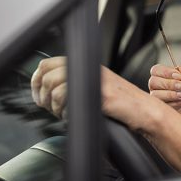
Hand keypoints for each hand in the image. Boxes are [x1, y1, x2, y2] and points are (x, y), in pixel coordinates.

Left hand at [31, 57, 150, 130]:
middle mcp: (90, 70)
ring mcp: (96, 81)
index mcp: (88, 65)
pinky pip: (71, 102)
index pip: (48, 64)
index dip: (37, 80)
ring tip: (64, 114)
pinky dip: (67, 114)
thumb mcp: (97, 87)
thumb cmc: (122, 104)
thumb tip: (46, 91)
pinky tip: (74, 116)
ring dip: (54, 108)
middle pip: (47, 76)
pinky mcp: (100, 95)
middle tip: (50, 108)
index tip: (39, 96)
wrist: (144, 111)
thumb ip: (76, 84)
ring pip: (55, 90)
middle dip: (43, 96)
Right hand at [148, 64, 180, 132]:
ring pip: (156, 94)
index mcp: (164, 77)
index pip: (156, 70)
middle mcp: (158, 87)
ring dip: (172, 94)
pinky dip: (175, 103)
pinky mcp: (159, 110)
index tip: (178, 75)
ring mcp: (157, 99)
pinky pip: (162, 105)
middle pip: (153, 81)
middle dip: (169, 84)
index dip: (166, 71)